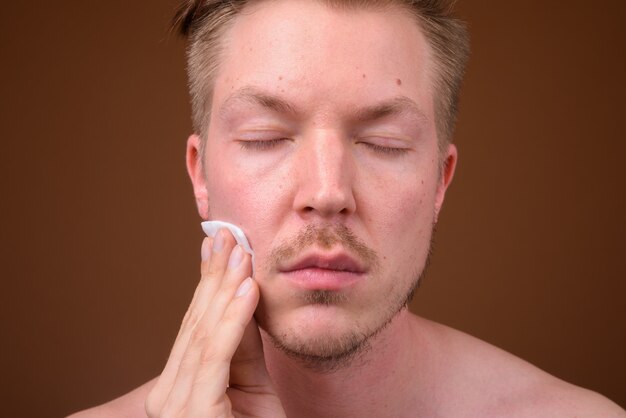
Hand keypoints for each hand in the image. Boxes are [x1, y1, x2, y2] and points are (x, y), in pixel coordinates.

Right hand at [145, 228, 285, 416]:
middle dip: (215, 277)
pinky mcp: (193, 413)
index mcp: (177, 386)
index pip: (194, 325)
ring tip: (241, 253)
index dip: (208, 283)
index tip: (218, 246)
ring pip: (204, 334)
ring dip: (225, 289)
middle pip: (196, 324)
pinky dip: (233, 321)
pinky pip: (216, 357)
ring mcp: (175, 405)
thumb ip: (244, 345)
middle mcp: (167, 395)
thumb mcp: (252, 385)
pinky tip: (247, 290)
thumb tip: (244, 294)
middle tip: (229, 235)